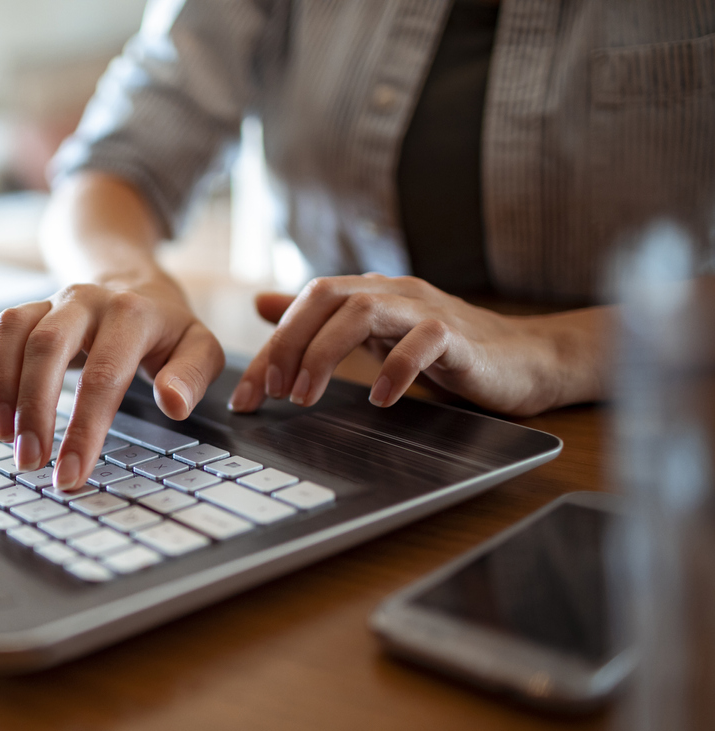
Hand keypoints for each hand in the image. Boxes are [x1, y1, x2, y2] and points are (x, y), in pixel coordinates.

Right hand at [0, 273, 224, 489]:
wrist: (136, 285)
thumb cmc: (166, 331)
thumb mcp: (198, 347)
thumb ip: (192, 375)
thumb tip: (172, 404)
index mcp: (131, 313)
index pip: (103, 375)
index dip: (84, 429)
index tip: (70, 474)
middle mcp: (83, 300)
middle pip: (46, 345)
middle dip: (33, 408)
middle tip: (30, 461)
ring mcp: (45, 302)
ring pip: (9, 331)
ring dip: (0, 388)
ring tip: (6, 438)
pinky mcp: (19, 313)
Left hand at [227, 273, 610, 416]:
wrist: (524, 361)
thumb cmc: (446, 350)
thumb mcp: (375, 332)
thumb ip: (322, 318)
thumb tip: (263, 304)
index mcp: (368, 293)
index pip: (305, 305)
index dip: (270, 348)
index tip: (246, 395)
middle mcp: (393, 292)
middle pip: (324, 298)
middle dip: (287, 347)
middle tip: (270, 394)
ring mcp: (426, 310)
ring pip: (363, 312)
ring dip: (324, 355)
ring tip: (305, 399)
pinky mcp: (459, 336)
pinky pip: (423, 341)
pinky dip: (395, 369)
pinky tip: (379, 399)